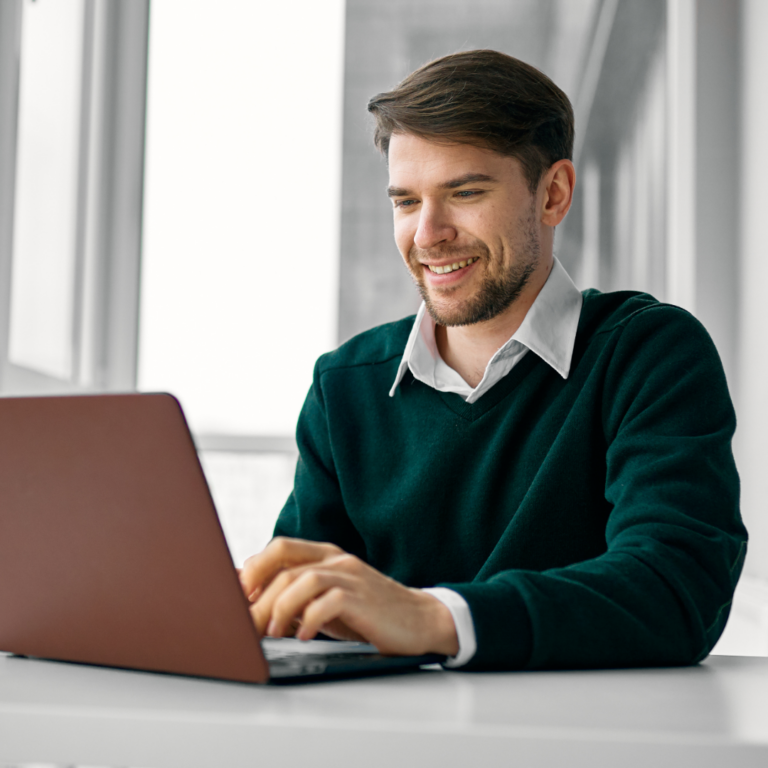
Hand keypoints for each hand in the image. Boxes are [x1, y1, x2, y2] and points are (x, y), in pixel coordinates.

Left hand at [239, 537, 458, 656]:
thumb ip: (298, 597)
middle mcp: (337, 560)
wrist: (420, 621)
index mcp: (326, 556)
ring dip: (280, 608)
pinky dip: (309, 620)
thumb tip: (253, 605)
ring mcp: (351, 576)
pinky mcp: (363, 598)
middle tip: (246, 625)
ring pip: (302, 580)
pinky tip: (303, 636)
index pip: (281, 548)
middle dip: (259, 597)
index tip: (236, 596)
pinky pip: (327, 602)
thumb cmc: (368, 614)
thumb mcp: (328, 602)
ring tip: (272, 632)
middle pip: (285, 566)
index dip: (253, 568)